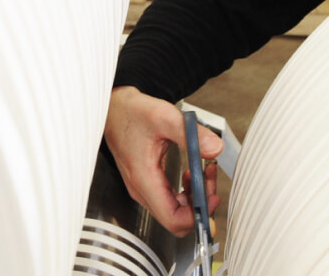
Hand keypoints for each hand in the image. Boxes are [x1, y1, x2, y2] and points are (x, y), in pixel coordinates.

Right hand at [103, 86, 221, 235]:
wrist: (114, 109)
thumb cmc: (131, 113)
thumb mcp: (164, 117)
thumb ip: (192, 134)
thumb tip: (214, 148)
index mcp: (144, 179)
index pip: (173, 219)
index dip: (197, 214)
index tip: (211, 196)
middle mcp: (142, 189)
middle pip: (177, 219)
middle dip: (200, 203)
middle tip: (209, 179)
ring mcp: (144, 188)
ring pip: (176, 211)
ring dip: (195, 196)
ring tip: (204, 172)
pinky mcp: (147, 184)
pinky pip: (171, 200)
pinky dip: (187, 191)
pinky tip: (192, 172)